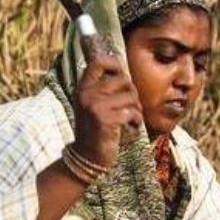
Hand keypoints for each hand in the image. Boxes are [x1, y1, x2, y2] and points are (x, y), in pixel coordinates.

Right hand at [72, 54, 142, 168]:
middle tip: (131, 107)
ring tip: (130, 118)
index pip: (97, 62)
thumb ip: (102, 89)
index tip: (122, 74)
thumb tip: (123, 71)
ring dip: (136, 108)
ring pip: (131, 96)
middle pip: (123, 79)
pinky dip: (136, 120)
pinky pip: (132, 112)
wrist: (87, 156)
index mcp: (83, 88)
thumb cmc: (96, 129)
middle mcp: (87, 94)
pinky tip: (131, 127)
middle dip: (133, 93)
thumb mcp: (93, 105)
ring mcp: (95, 106)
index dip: (114, 64)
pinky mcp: (106, 120)